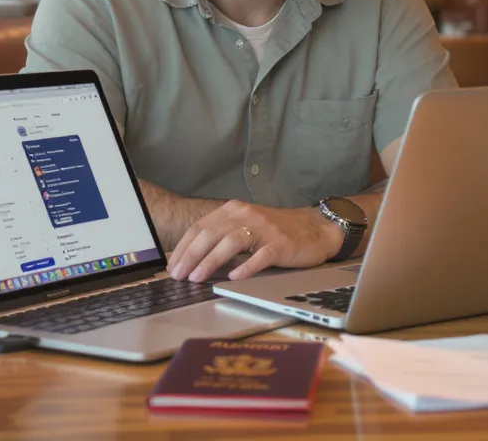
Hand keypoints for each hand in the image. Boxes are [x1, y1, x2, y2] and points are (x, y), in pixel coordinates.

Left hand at [167, 200, 341, 282]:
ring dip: (211, 261)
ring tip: (198, 278)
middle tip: (179, 275)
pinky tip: (234, 278)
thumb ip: (221, 237)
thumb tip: (191, 259)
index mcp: (233, 210)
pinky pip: (261, 255)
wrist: (315, 229)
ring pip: (231, 242)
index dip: (184, 247)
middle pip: (212, 233)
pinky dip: (246, 267)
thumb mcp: (245, 227)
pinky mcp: (282, 244)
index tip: (172, 266)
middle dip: (191, 255)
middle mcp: (246, 215)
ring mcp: (265, 229)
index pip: (201, 227)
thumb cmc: (275, 232)